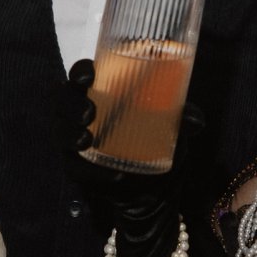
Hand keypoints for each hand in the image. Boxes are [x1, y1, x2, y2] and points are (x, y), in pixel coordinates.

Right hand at [59, 59, 202, 247]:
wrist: (155, 184)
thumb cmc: (157, 138)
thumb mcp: (172, 126)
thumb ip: (183, 118)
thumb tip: (194, 118)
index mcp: (101, 93)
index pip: (81, 77)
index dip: (79, 72)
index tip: (89, 75)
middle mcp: (83, 114)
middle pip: (63, 102)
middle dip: (71, 105)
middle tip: (89, 111)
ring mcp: (77, 142)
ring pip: (61, 134)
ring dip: (71, 135)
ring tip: (87, 138)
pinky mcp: (79, 169)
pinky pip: (78, 170)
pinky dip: (94, 173)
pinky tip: (114, 174)